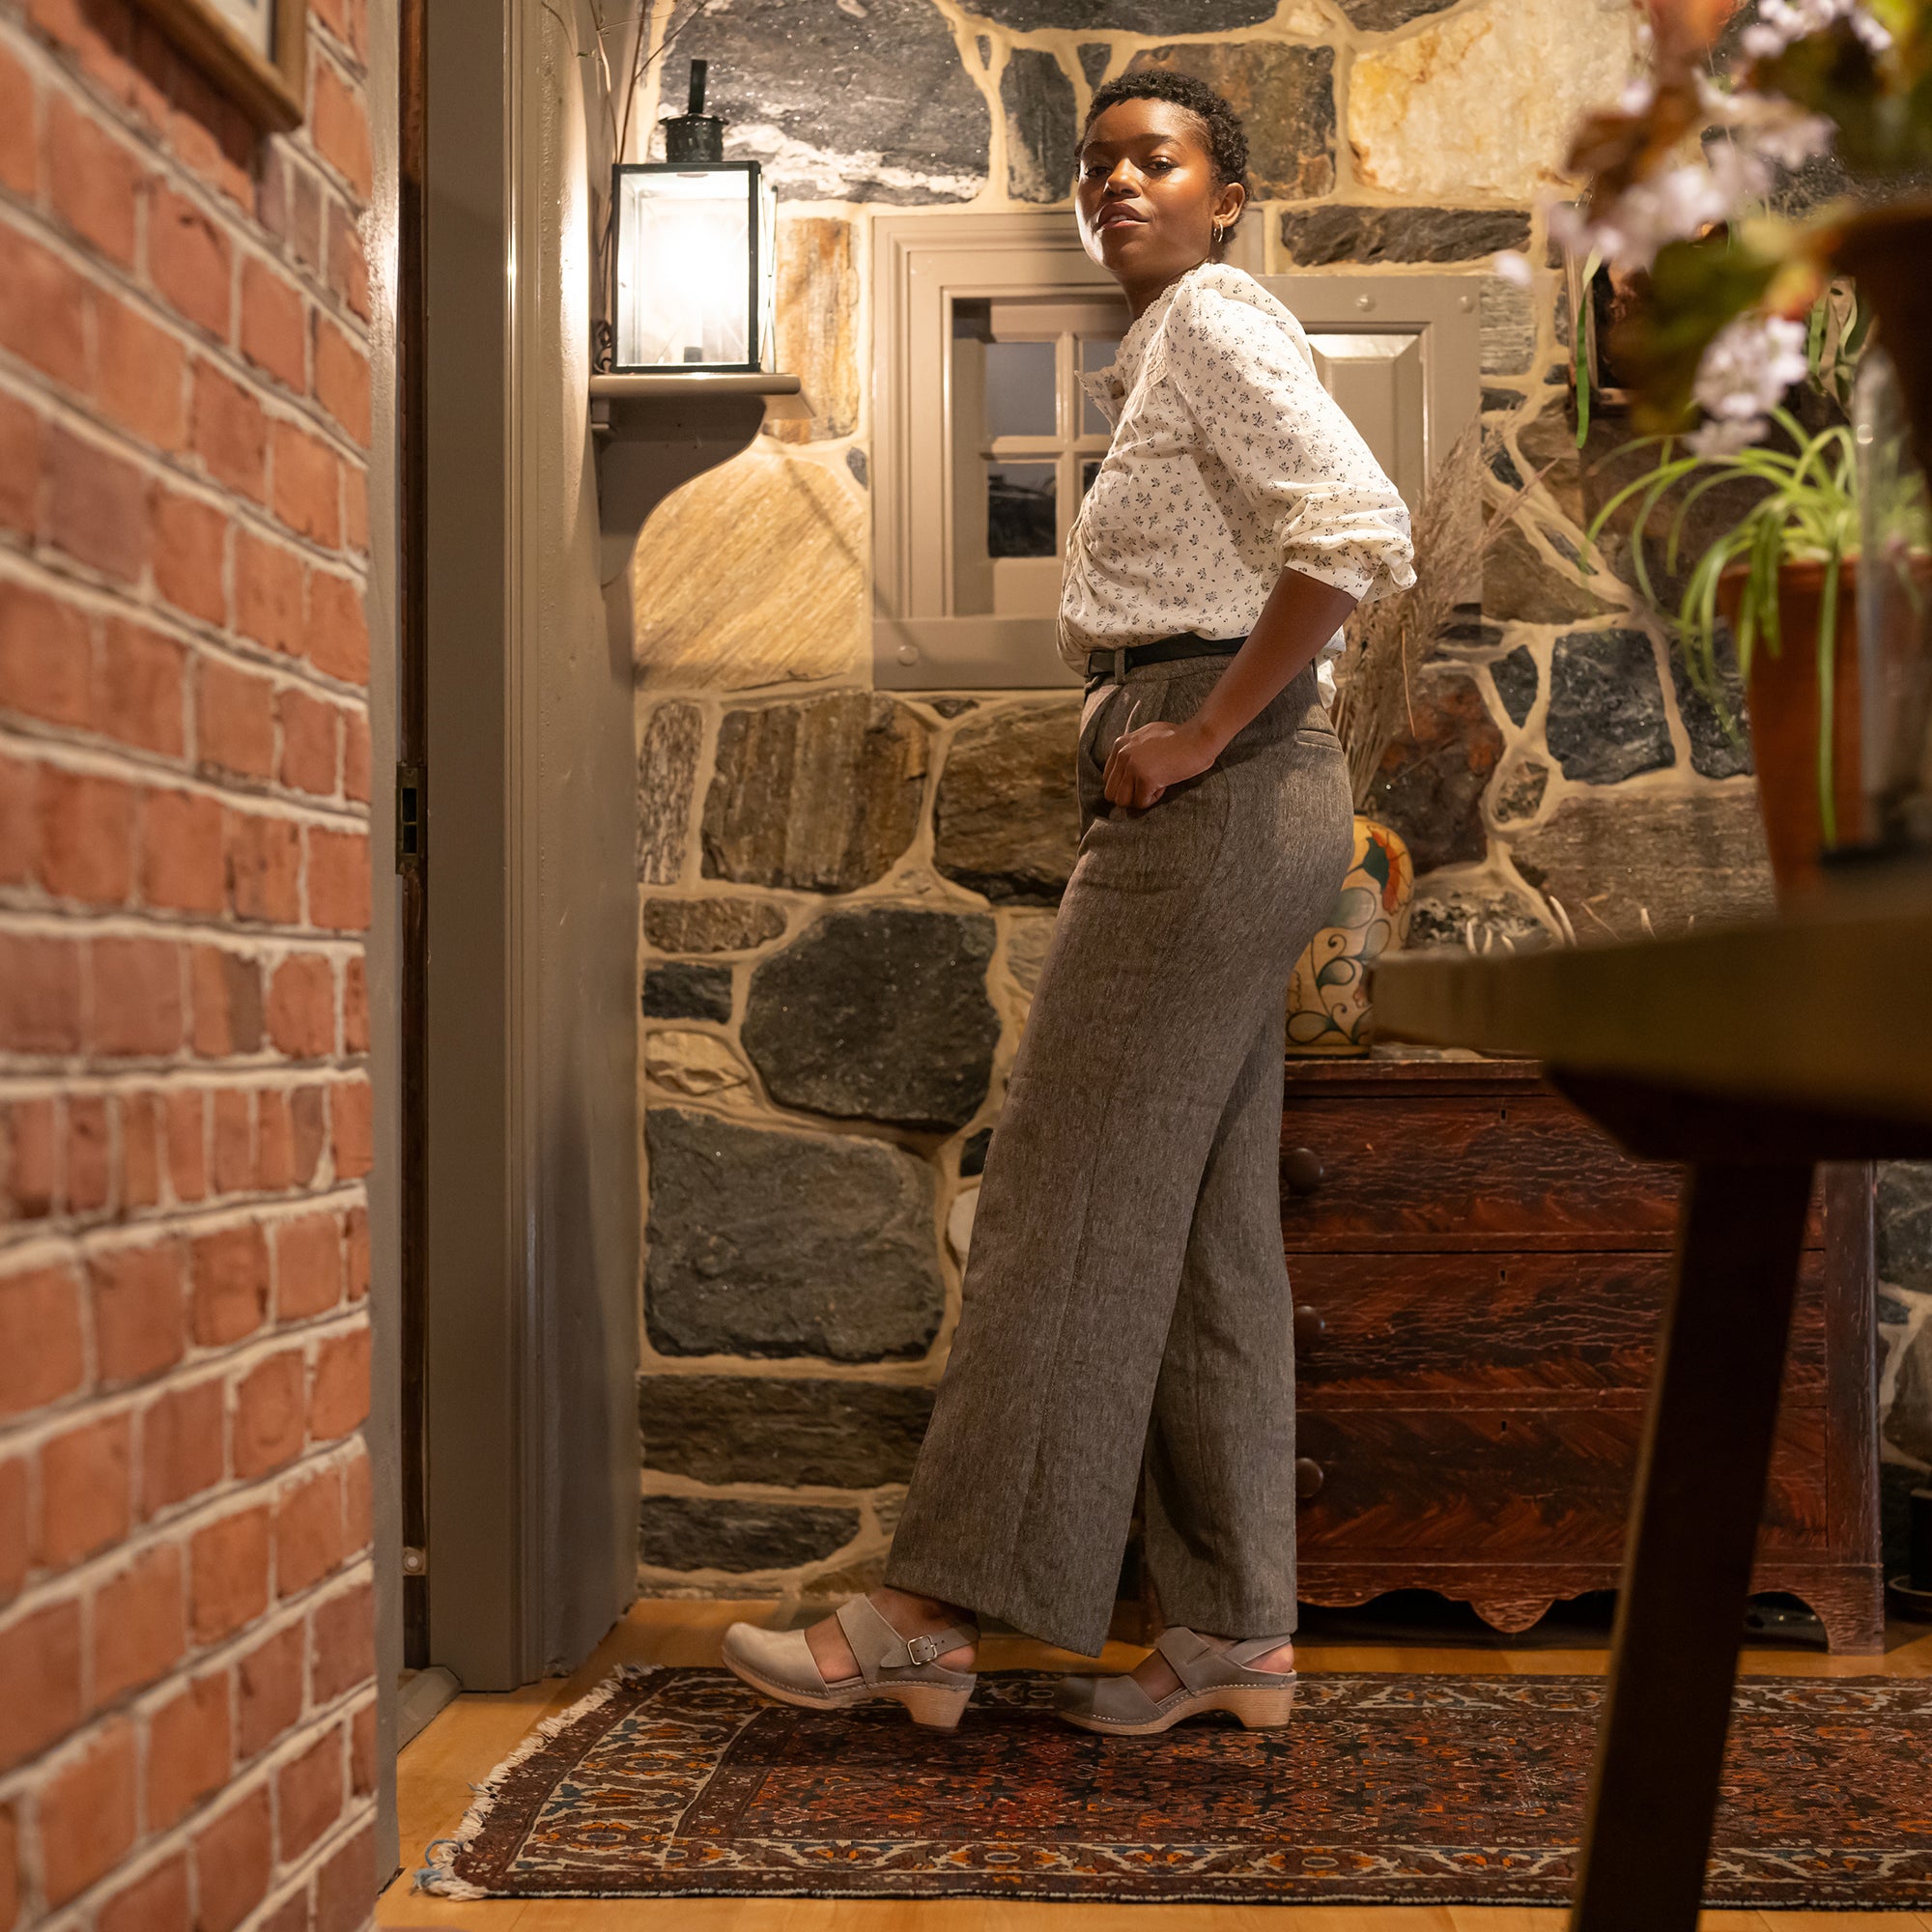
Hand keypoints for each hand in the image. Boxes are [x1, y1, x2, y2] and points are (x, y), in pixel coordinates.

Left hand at [1102, 706, 1220, 808]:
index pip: (1108, 778)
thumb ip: (1132, 751)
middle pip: (1111, 793)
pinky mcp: (1145, 778)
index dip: (1126, 785)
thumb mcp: (1147, 736)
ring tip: (1157, 785)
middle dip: (1129, 795)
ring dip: (1140, 798)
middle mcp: (1122, 755)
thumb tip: (1125, 773)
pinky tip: (1165, 784)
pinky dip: (1154, 798)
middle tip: (1149, 786)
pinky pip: (1141, 803)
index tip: (1144, 778)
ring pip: (1122, 801)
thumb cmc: (1180, 737)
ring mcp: (1132, 766)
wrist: (1199, 737)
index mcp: (1119, 744)